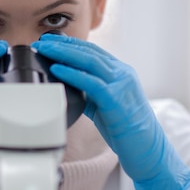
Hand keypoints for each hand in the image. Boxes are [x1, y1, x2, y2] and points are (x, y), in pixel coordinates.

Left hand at [32, 34, 189, 189]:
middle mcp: (122, 74)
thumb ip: (90, 91)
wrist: (148, 150)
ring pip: (89, 61)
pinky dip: (71, 74)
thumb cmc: (125, 129)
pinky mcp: (116, 99)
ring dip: (63, 53)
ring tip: (44, 49)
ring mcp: (121, 84)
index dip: (70, 43)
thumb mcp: (105, 103)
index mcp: (120, 72)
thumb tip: (66, 84)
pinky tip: (56, 69)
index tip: (50, 39)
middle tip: (42, 41)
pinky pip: (90, 82)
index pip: (92, 50)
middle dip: (62, 44)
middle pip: (89, 52)